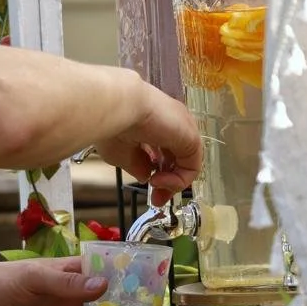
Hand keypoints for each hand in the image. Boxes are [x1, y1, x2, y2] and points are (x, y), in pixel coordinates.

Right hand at [94, 82, 201, 204]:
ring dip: (173, 183)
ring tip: (156, 189)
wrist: (120, 105)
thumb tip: (146, 176)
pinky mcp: (191, 137)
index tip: (148, 187)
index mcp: (155, 123)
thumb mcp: (121, 152)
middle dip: (168, 182)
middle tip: (157, 199)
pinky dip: (178, 180)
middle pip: (178, 158)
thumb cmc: (114, 125)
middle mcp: (173, 124)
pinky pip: (192, 166)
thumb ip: (135, 165)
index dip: (159, 171)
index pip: (165, 151)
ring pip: (187, 163)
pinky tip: (159, 180)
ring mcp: (184, 129)